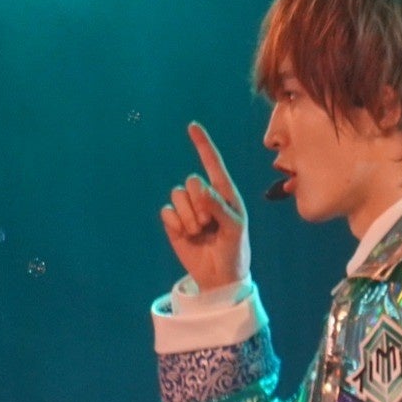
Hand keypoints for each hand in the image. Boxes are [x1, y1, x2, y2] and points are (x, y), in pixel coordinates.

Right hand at [159, 121, 249, 291]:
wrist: (219, 276)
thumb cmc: (234, 250)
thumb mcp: (234, 229)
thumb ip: (219, 208)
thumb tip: (200, 190)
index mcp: (225, 193)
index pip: (213, 164)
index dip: (203, 145)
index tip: (193, 126)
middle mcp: (205, 196)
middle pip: (191, 181)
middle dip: (199, 204)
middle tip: (210, 225)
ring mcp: (189, 208)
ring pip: (177, 195)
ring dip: (189, 216)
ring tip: (201, 232)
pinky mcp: (175, 221)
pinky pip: (167, 212)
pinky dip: (177, 225)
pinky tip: (187, 236)